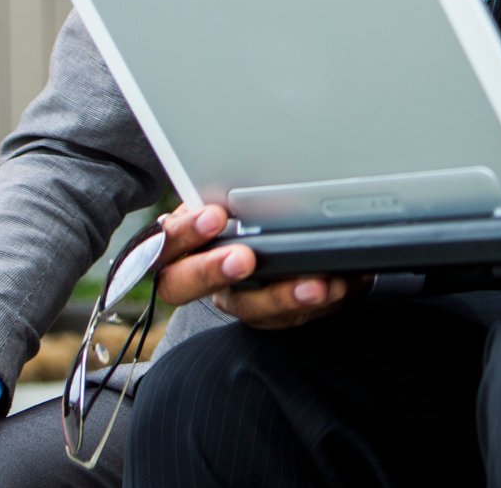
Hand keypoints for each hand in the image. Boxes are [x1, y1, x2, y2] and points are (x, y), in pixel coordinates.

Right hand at [152, 203, 359, 328]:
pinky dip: (318, 299)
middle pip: (181, 285)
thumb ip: (224, 198)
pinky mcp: (272, 315)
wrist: (289, 248)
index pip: (162, 243)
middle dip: (211, 270)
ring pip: (248, 308)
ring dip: (280, 296)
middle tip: (244, 258)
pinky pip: (290, 316)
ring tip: (311, 283)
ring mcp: (236, 298)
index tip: (214, 215)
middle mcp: (201, 275)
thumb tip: (242, 184)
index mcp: (184, 241)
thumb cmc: (252, 212)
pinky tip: (338, 284)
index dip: (182, 234)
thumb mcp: (234, 201)